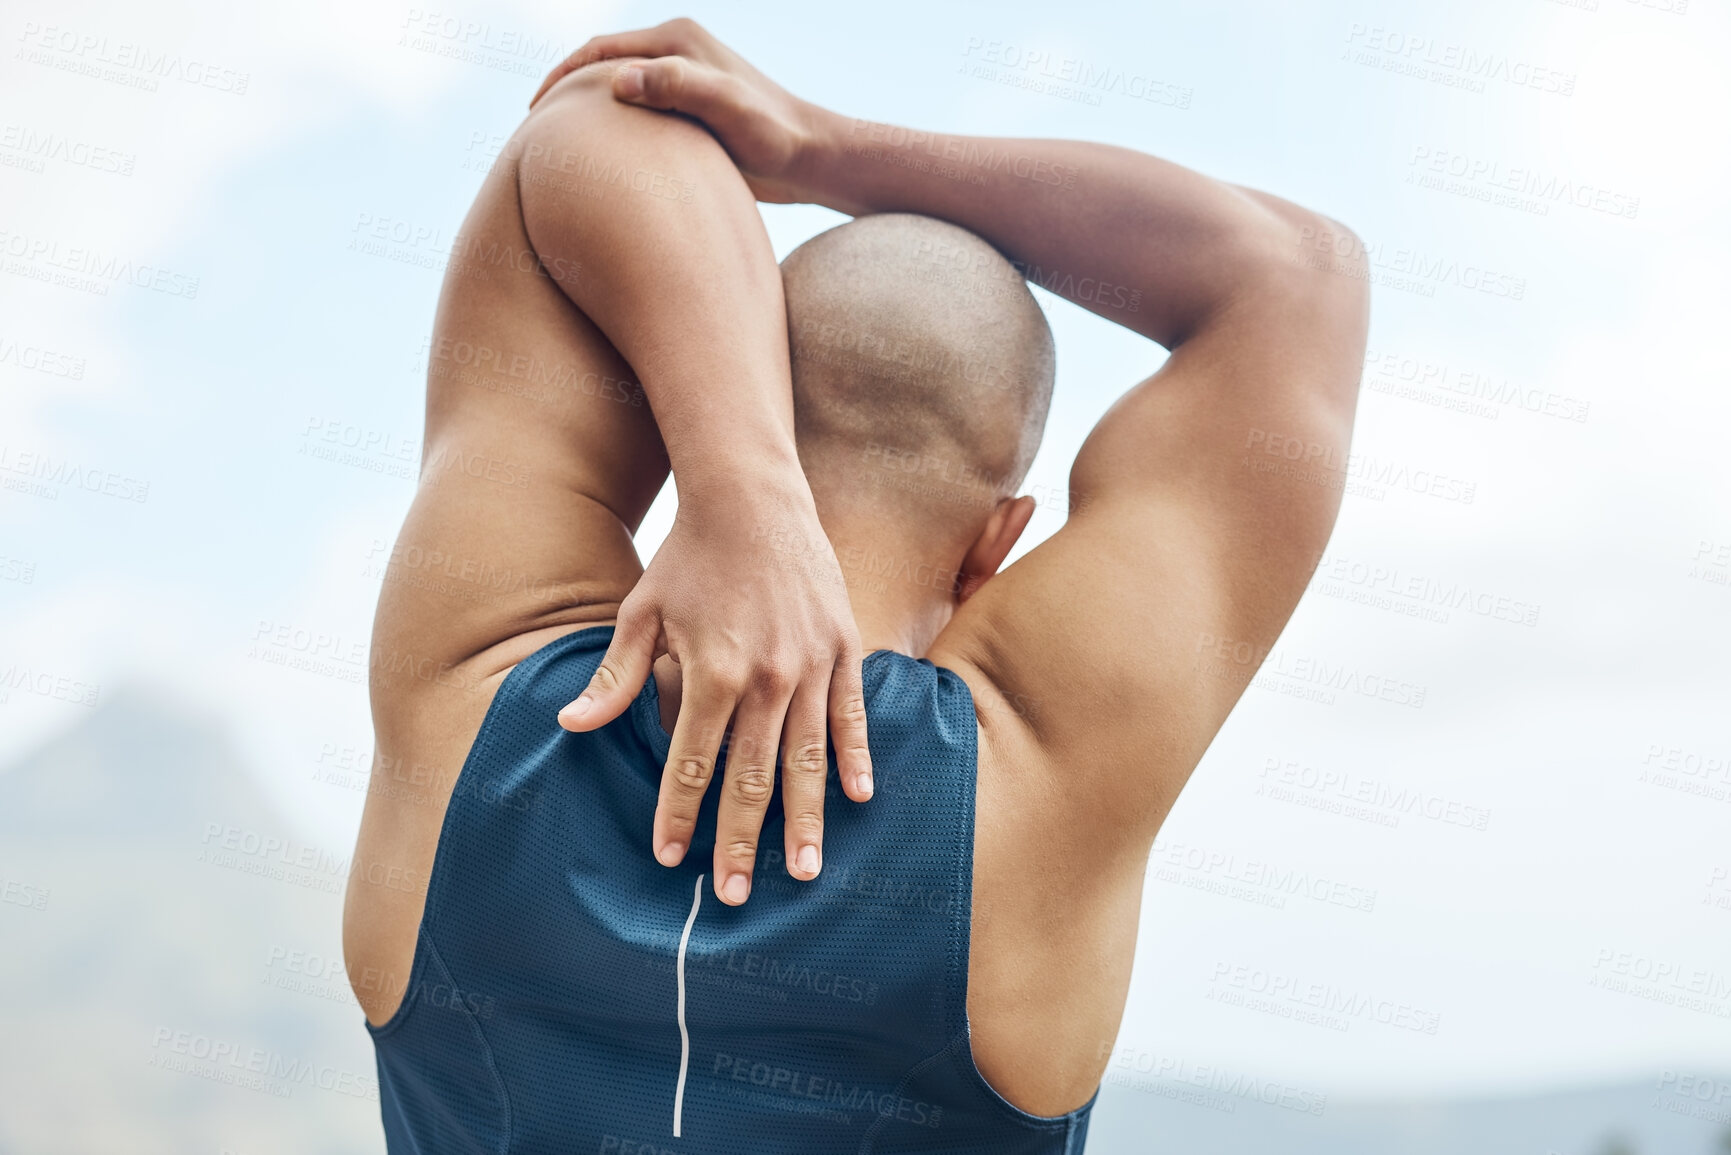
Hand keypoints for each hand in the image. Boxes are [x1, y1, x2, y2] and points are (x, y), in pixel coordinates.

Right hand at [530, 18, 823, 204]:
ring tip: (556, 150)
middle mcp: (677, 54)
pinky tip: (600, 168)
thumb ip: (679, 87)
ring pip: (619, 95)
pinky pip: (638, 119)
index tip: (533, 111)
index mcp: (677, 40)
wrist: (811, 158)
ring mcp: (683, 83)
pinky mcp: (690, 113)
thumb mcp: (727, 108)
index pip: (600, 50)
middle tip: (531, 133)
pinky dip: (614, 135)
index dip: (561, 78)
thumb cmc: (774, 134)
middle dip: (565, 94)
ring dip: (587, 115)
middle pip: (603, 66)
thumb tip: (618, 80)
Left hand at [557, 476, 873, 906]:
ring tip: (805, 872)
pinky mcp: (843, 647)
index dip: (680, 816)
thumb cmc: (688, 557)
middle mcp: (766, 678)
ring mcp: (811, 665)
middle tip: (734, 897)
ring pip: (808, 760)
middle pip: (752, 779)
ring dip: (805, 821)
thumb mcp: (641, 614)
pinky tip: (858, 799)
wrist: (751, 494)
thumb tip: (569, 727)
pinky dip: (854, 758)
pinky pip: (851, 716)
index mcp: (712, 674)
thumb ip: (615, 679)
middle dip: (741, 843)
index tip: (672, 860)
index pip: (692, 765)